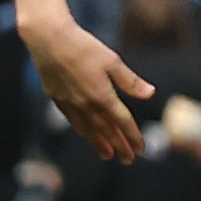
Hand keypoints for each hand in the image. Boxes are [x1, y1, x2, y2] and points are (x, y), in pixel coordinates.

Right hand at [28, 12, 156, 161]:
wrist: (49, 40)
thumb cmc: (83, 46)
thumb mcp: (112, 60)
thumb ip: (130, 81)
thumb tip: (150, 94)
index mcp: (103, 96)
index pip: (122, 122)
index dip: (133, 136)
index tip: (141, 149)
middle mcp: (86, 104)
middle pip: (106, 131)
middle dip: (119, 147)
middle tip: (128, 160)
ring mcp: (70, 103)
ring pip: (88, 130)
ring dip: (100, 143)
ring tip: (108, 155)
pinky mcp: (57, 99)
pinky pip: (73, 121)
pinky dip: (82, 131)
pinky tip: (85, 134)